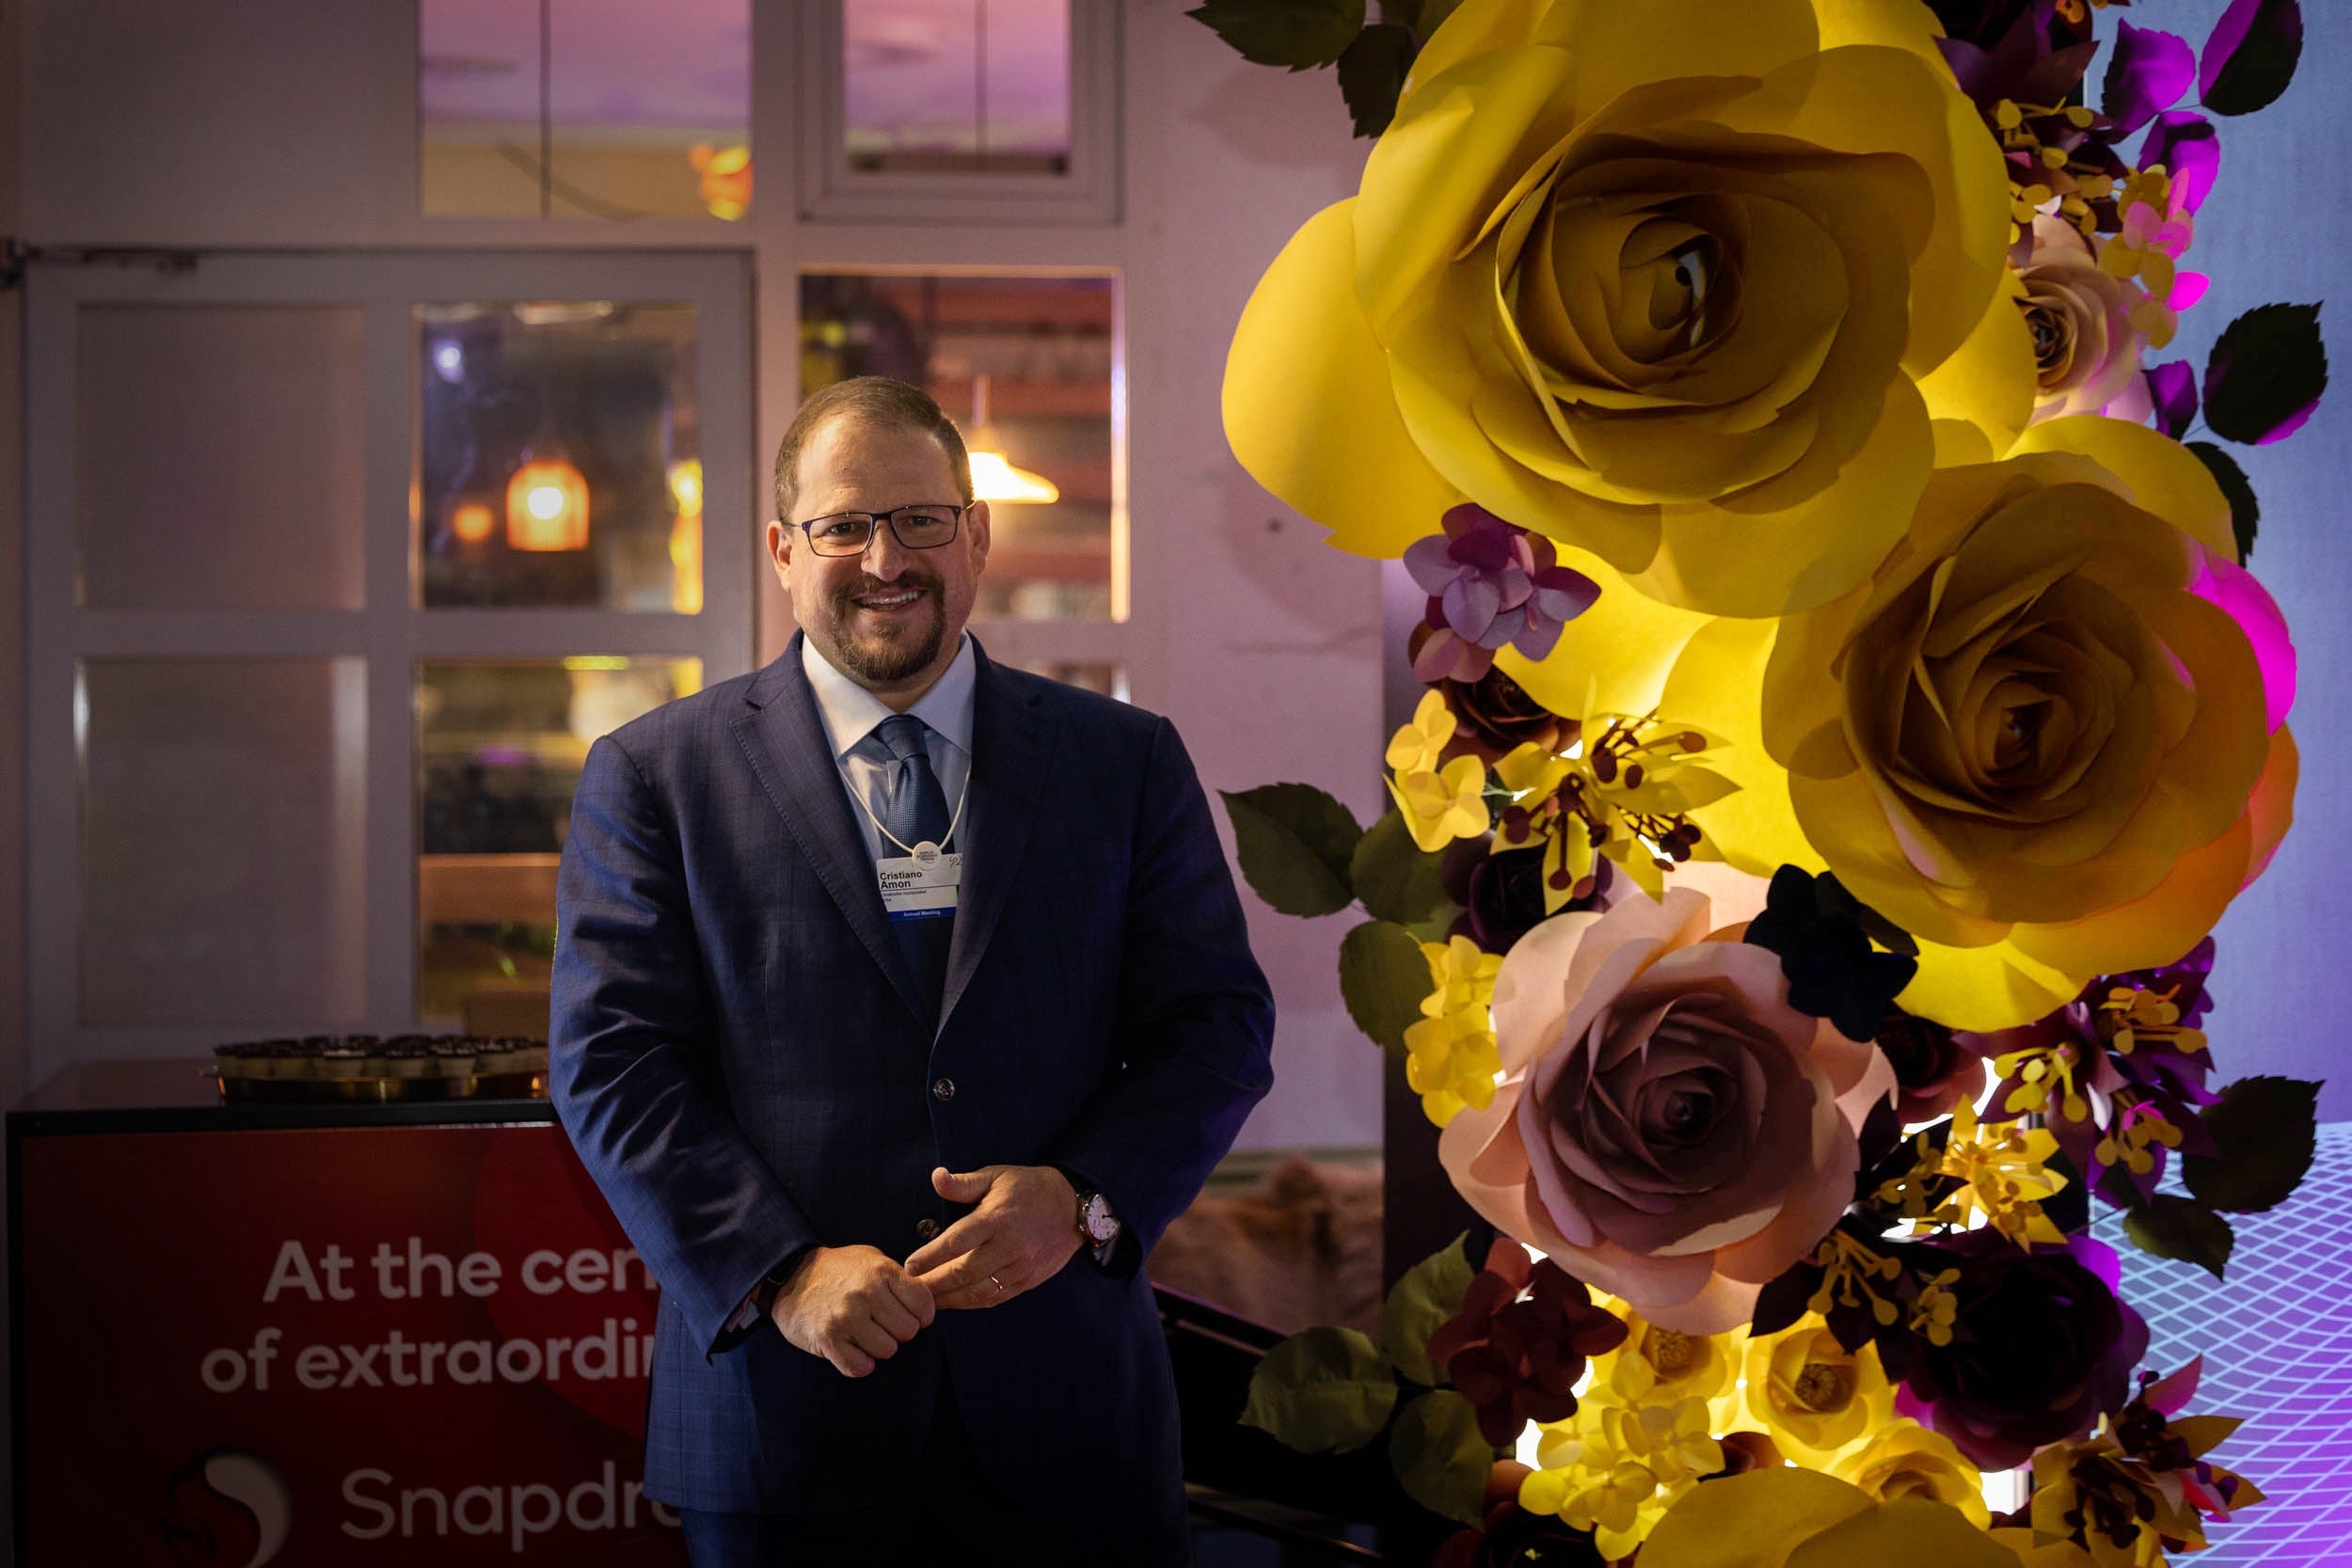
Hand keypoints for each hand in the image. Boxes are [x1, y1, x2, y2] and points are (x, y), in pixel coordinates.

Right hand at [766, 1245, 934, 1377]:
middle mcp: (866, 1294)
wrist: (791, 1276)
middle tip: (882, 1325)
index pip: (923, 1304)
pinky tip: (853, 1350)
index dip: (921, 1314)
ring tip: (865, 1334)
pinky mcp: (828, 1339)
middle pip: (907, 1332)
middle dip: (898, 1332)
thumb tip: (927, 1304)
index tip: (911, 1315)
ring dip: (878, 1348)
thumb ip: (899, 1279)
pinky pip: (859, 1367)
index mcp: (881, 1272)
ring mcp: (846, 1317)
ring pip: (887, 1351)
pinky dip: (859, 1364)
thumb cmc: (839, 1270)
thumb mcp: (872, 1259)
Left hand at [906, 1165, 1082, 1308]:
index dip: (930, 1256)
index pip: (957, 1242)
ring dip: (950, 1299)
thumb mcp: (996, 1176)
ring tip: (927, 1300)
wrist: (1072, 1208)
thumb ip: (964, 1183)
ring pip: (978, 1291)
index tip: (909, 1265)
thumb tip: (936, 1177)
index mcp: (996, 1218)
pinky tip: (955, 1302)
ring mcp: (1019, 1267)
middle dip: (934, 1283)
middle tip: (911, 1289)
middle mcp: (1008, 1246)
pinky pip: (995, 1298)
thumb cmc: (1028, 1188)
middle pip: (964, 1272)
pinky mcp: (1027, 1281)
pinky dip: (972, 1303)